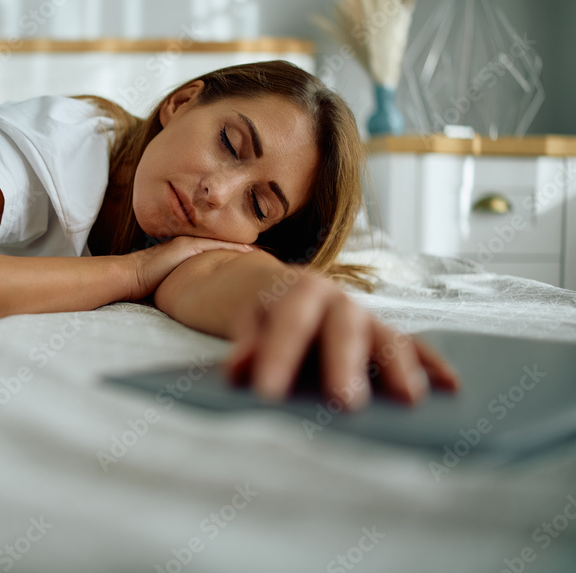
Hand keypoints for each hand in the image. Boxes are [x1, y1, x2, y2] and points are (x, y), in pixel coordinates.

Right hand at [127, 235, 253, 301]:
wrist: (128, 277)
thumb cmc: (147, 286)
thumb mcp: (173, 286)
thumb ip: (187, 288)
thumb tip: (201, 306)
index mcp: (189, 254)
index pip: (219, 253)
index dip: (238, 257)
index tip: (258, 263)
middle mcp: (191, 246)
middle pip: (225, 247)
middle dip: (246, 253)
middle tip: (268, 259)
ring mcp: (188, 244)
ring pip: (223, 244)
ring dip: (243, 250)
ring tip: (264, 256)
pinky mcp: (185, 246)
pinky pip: (215, 246)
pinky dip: (232, 248)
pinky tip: (249, 254)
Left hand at [222, 266, 458, 409]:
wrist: (267, 286)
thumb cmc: (258, 313)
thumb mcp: (243, 322)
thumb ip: (245, 346)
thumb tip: (237, 371)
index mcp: (297, 291)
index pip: (288, 323)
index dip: (278, 356)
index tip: (268, 393)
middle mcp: (338, 300)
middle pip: (344, 328)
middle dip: (344, 364)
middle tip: (345, 402)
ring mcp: (366, 318)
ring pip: (386, 337)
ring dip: (399, 368)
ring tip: (410, 400)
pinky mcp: (383, 336)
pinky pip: (412, 349)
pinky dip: (431, 365)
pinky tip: (451, 387)